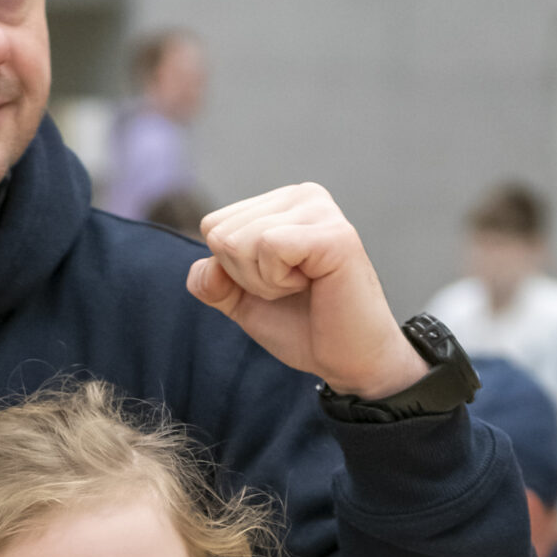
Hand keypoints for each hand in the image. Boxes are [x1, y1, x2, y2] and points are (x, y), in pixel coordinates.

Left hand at [186, 186, 426, 398]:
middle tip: (292, 291)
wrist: (348, 361)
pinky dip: (279, 281)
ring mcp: (320, 210)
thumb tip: (208, 267)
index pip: (213, 225)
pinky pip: (269, 247)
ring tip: (304, 288)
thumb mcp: (242, 302)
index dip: (232, 271)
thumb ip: (212, 282)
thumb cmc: (303, 327)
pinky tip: (313, 285)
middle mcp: (302, 195)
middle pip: (221, 233)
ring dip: (264, 283)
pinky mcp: (334, 234)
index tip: (275, 284)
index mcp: (281, 203)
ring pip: (241, 241)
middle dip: (246, 278)